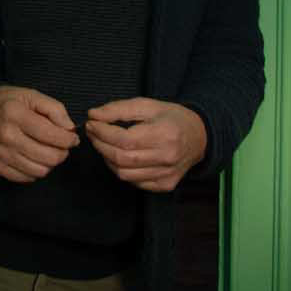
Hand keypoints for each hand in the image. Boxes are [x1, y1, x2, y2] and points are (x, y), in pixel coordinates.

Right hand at [0, 85, 77, 182]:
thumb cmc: (10, 104)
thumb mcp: (32, 96)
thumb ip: (54, 109)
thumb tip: (69, 129)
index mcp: (15, 113)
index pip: (51, 134)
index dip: (68, 139)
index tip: (72, 138)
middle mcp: (6, 134)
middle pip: (48, 157)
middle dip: (62, 153)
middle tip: (61, 146)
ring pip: (39, 171)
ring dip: (49, 163)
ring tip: (47, 152)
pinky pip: (26, 178)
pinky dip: (34, 171)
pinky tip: (33, 158)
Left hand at [84, 98, 206, 192]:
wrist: (199, 137)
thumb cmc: (171, 118)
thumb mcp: (147, 105)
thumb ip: (118, 109)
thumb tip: (93, 115)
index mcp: (165, 134)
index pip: (124, 139)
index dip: (102, 132)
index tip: (91, 123)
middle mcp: (167, 157)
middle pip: (121, 158)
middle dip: (100, 145)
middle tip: (92, 132)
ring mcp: (167, 175)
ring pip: (124, 174)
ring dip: (107, 158)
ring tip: (103, 143)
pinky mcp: (165, 185)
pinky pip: (134, 182)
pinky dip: (120, 170)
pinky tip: (118, 156)